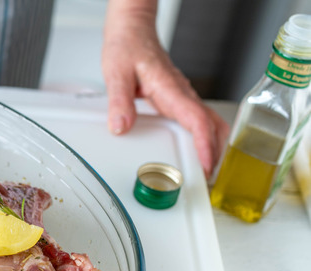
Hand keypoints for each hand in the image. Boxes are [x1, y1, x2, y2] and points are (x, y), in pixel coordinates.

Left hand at [102, 0, 228, 177]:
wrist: (132, 31)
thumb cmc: (127, 47)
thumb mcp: (116, 73)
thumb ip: (119, 101)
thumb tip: (121, 126)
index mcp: (170, 88)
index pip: (197, 119)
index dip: (204, 144)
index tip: (206, 165)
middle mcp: (181, 94)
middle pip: (212, 125)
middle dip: (215, 152)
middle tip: (207, 179)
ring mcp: (181, 97)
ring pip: (208, 123)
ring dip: (211, 146)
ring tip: (203, 171)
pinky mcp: (176, 99)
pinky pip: (195, 120)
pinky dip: (200, 138)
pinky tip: (193, 151)